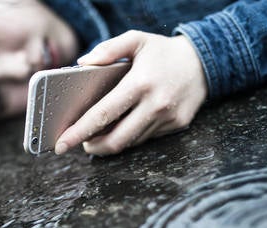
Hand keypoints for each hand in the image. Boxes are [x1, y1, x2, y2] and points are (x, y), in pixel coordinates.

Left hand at [54, 30, 207, 155]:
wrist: (204, 62)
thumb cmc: (163, 52)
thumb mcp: (136, 40)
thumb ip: (108, 50)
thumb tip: (81, 64)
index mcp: (140, 83)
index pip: (102, 114)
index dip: (79, 132)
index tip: (62, 144)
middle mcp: (155, 105)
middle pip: (116, 139)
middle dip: (93, 147)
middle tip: (82, 144)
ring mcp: (167, 119)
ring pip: (130, 142)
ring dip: (110, 143)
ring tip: (98, 136)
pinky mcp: (176, 126)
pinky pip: (146, 139)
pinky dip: (130, 137)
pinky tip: (122, 129)